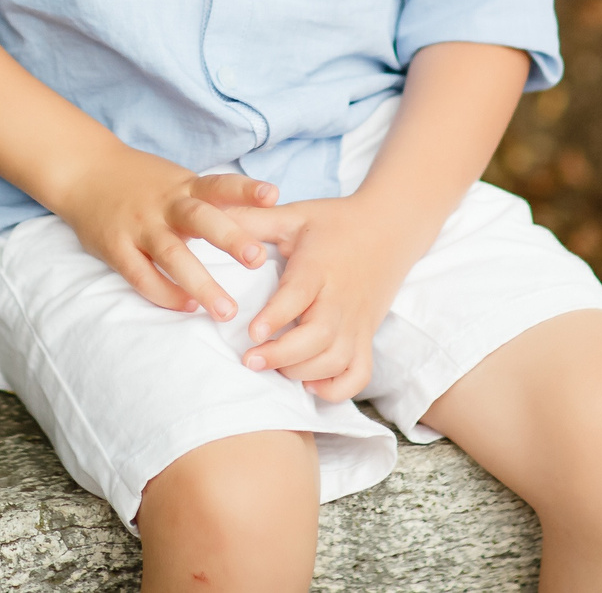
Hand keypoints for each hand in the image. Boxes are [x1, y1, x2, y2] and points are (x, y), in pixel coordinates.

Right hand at [48, 149, 279, 321]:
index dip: (246, 189)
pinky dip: (165, 294)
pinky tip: (188, 307)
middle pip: (200, 219)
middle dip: (229, 238)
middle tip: (257, 259)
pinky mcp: (116, 248)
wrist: (83, 171)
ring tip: (227, 310)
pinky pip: (142, 276)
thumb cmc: (141, 181)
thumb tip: (258, 220)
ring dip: (201, 284)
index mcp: (184, 185)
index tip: (274, 195)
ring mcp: (139, 226)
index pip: (219, 184)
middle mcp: (165, 204)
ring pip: (172, 255)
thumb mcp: (176, 179)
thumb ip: (208, 199)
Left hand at [223, 197, 417, 401]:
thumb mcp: (293, 215)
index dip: (276, 316)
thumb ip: (253, 219)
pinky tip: (310, 384)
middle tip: (249, 360)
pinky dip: (337, 388)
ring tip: (271, 367)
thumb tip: (211, 213)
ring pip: (336, 359)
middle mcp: (341, 298)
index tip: (252, 332)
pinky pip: (359, 374)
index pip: (299, 294)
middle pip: (319, 336)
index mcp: (319, 266)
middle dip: (283, 354)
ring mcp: (357, 322)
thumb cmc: (333, 223)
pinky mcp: (367, 337)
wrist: (390, 227)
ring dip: (303, 371)